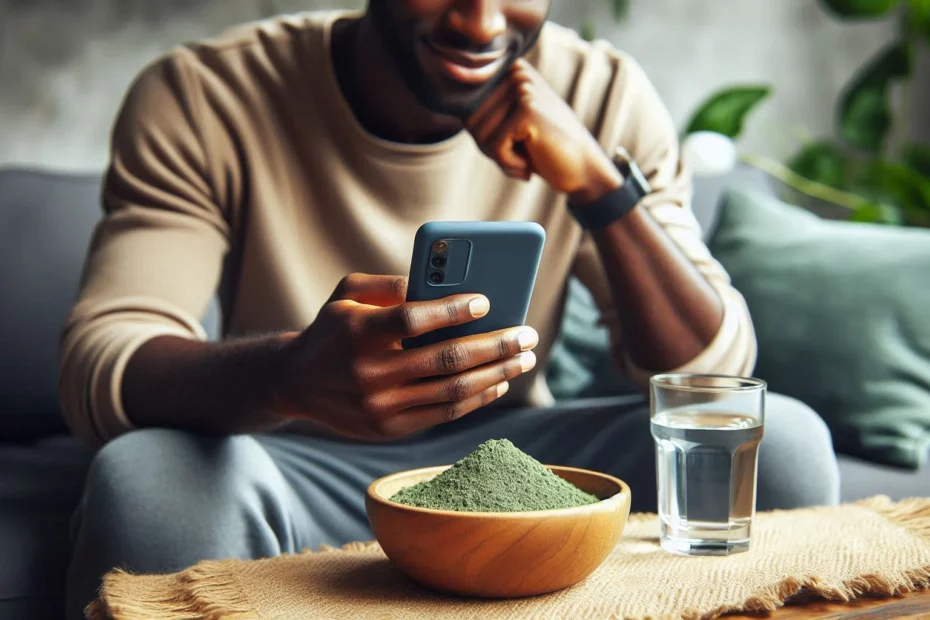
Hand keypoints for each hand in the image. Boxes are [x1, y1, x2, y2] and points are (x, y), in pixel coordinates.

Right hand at [274, 274, 537, 440]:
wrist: (296, 383)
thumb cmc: (332, 329)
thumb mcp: (346, 294)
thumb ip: (387, 282)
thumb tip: (435, 282)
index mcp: (358, 332)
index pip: (413, 320)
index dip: (452, 311)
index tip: (485, 301)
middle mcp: (369, 371)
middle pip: (446, 359)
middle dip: (496, 345)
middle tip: (527, 334)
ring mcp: (381, 405)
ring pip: (453, 389)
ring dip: (497, 373)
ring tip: (524, 358)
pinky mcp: (390, 428)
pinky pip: (445, 413)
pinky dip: (478, 398)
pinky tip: (499, 382)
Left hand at [466, 59, 622, 204]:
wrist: (581, 168)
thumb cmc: (541, 150)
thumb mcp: (507, 125)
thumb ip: (480, 113)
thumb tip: (452, 107)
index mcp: (509, 71)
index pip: (467, 109)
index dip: (483, 138)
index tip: (511, 144)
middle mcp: (516, 73)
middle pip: (471, 121)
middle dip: (490, 148)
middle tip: (521, 153)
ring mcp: (523, 88)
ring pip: (480, 135)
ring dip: (501, 158)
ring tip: (528, 155)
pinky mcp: (528, 110)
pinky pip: (495, 147)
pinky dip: (510, 165)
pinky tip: (531, 163)